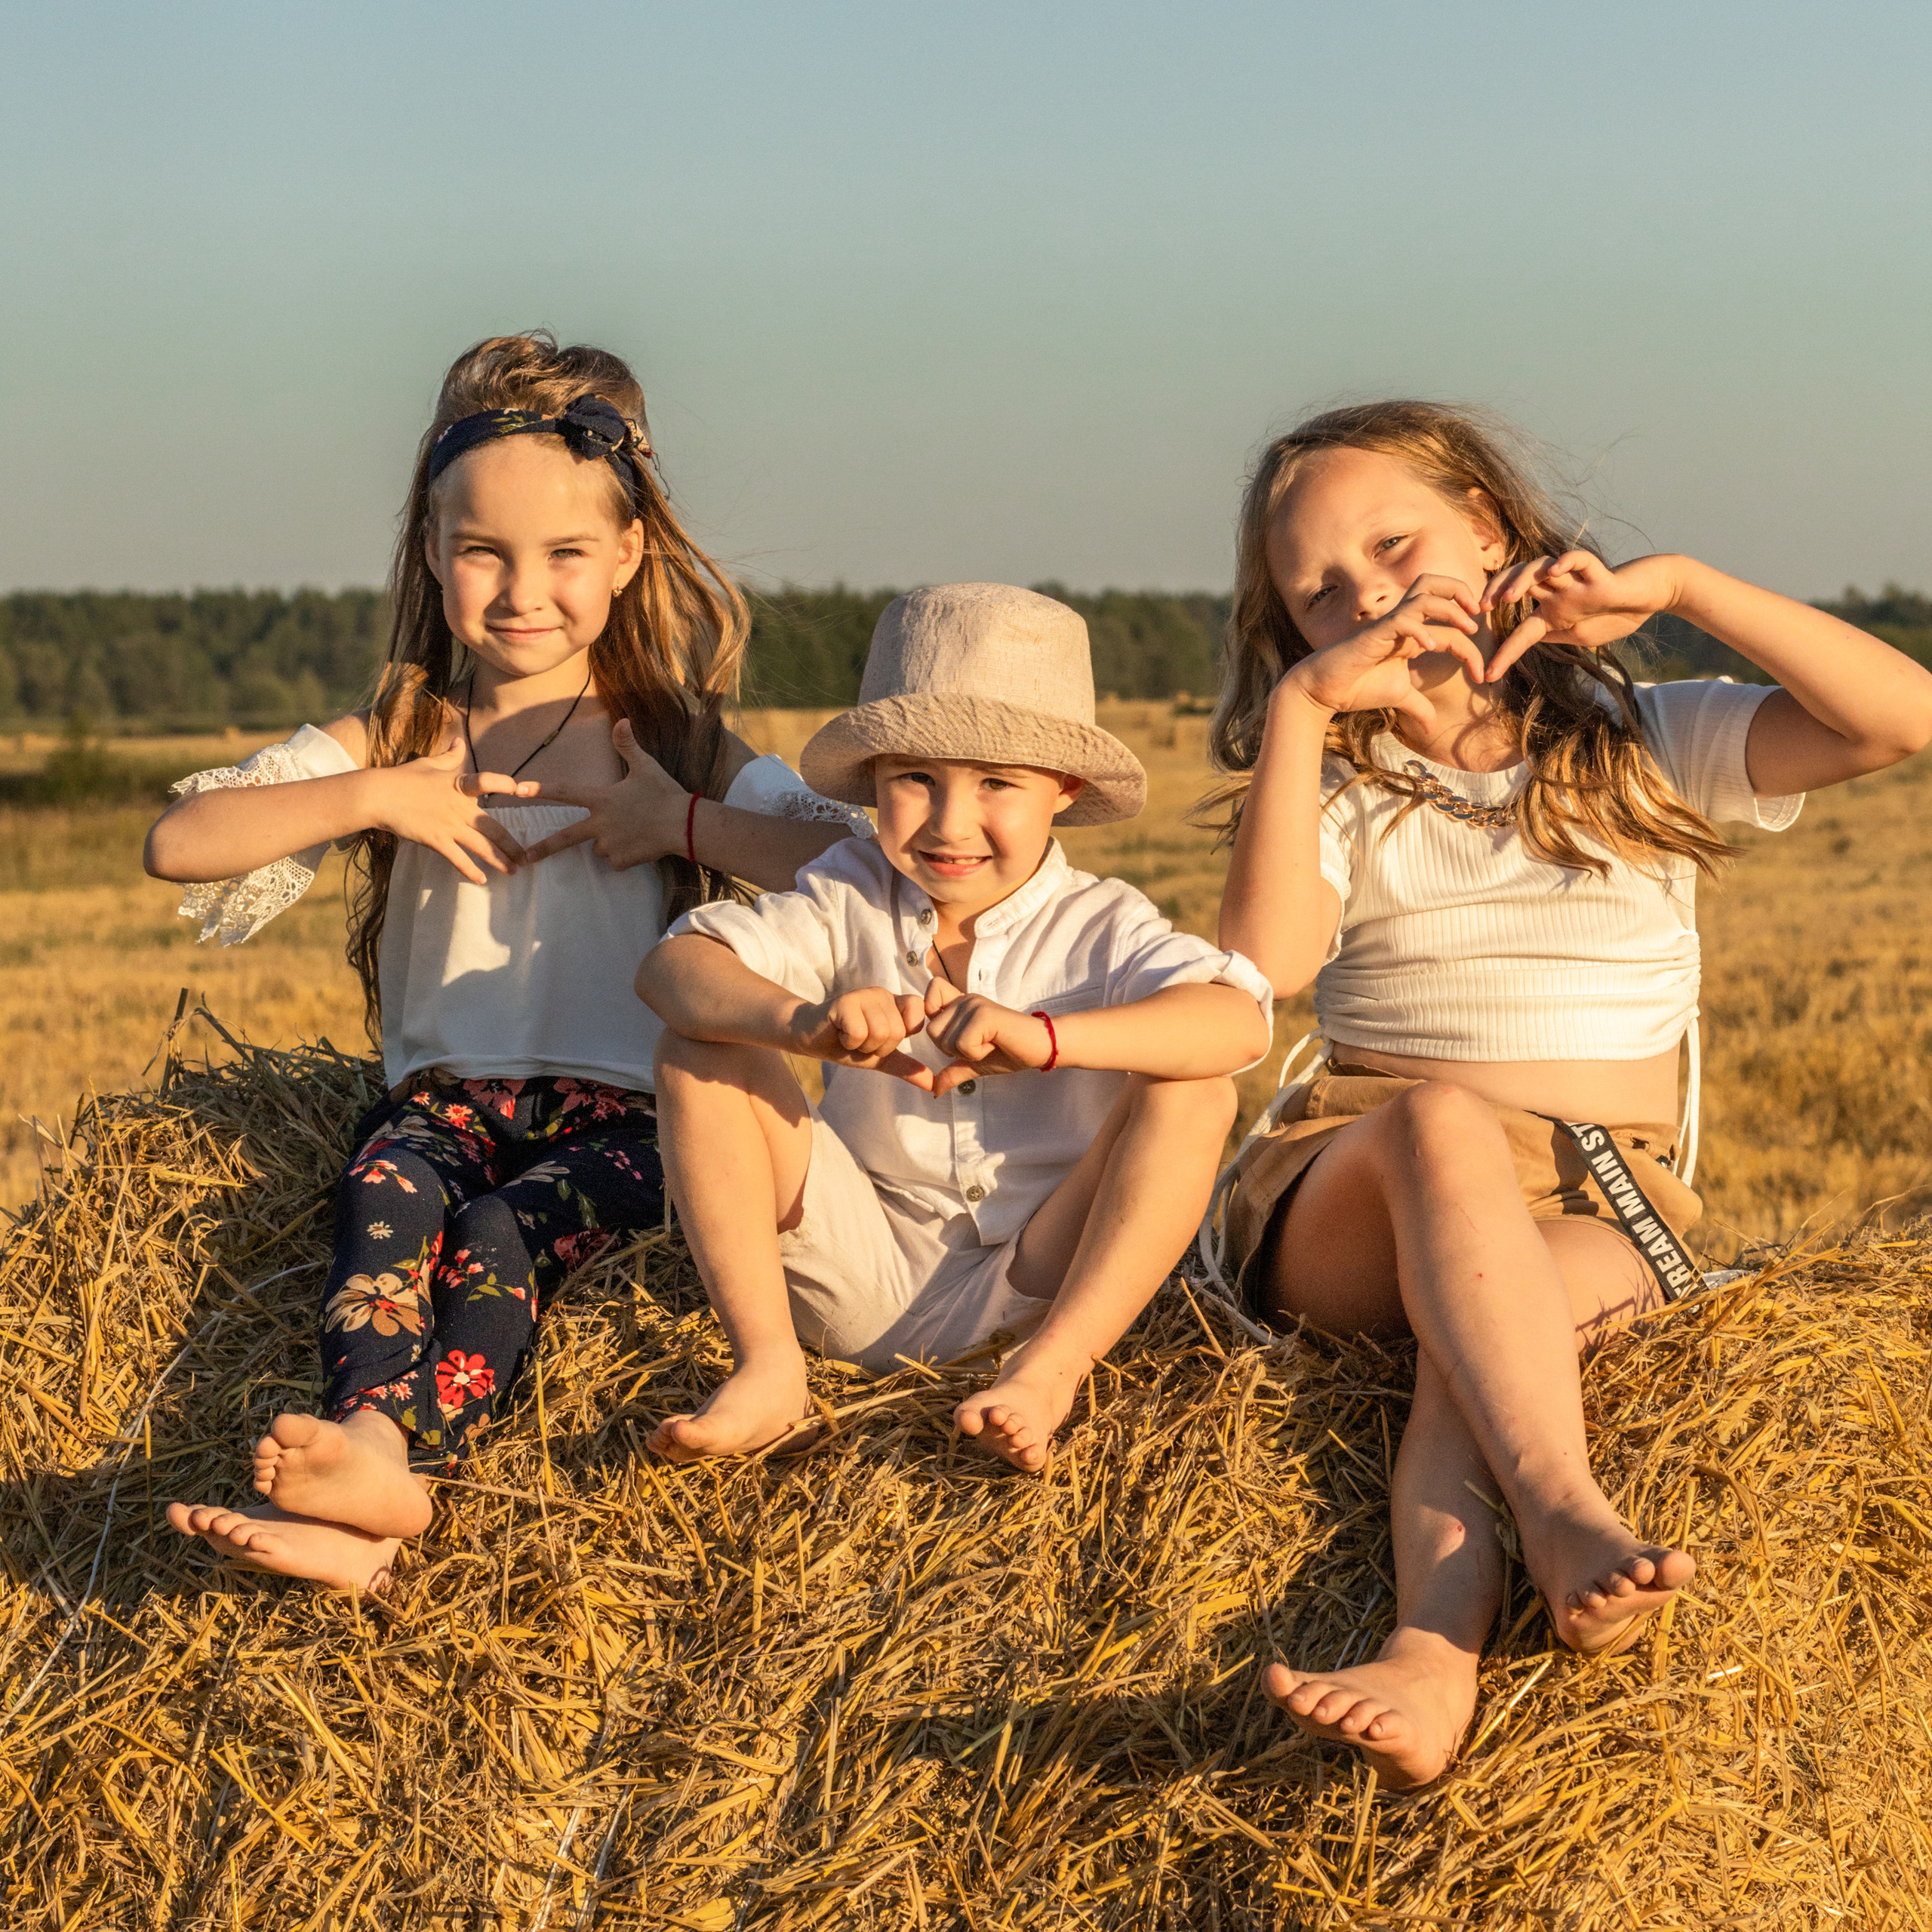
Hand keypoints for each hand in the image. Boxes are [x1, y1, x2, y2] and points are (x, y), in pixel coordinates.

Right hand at [368, 736, 535, 883]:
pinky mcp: (435, 840)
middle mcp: (459, 807)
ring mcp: (448, 825)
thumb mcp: (428, 763)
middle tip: (526, 857)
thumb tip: (460, 742)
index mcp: (459, 785)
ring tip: (513, 871)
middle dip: (511, 845)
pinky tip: (482, 880)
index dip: (504, 784)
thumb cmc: (402, 777)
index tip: (519, 789)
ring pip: (481, 846)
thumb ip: (449, 757)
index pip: (487, 781)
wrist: (378, 795)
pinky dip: (470, 870)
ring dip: (499, 860)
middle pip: (492, 828)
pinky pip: (458, 858)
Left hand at [520, 718, 688, 867]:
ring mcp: (610, 845)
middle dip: (544, 848)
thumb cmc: (664, 793)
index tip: (519, 790)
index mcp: (602, 799)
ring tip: (632, 831)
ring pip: (599, 847)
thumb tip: (622, 720)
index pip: (566, 792)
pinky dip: (625, 854)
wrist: (685, 825)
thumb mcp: (646, 766)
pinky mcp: (622, 861)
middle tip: (526, 857)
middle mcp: (600, 824)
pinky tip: (641, 844)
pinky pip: (617, 860)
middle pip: (566, 838)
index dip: (542, 789)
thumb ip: (628, 746)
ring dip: (608, 842)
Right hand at [790, 987, 935, 1087]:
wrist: (811, 1039)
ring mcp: (864, 995)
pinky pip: (859, 1033)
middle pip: (897, 1032)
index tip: (881, 1038)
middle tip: (860, 1040)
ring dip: (862, 1045)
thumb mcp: (880, 1058)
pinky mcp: (845, 1002)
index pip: (918, 1013)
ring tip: (850, 1037)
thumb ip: (905, 1067)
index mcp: (894, 1003)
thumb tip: (933, 1083)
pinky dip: (848, 1042)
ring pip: (880, 1033)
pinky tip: (839, 1034)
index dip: (902, 1034)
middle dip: (877, 1047)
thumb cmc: (845, 1044)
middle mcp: (882, 994)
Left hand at [922, 978, 1055, 1094]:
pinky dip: (977, 1054)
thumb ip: (952, 1071)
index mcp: (961, 1005)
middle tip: (979, 1045)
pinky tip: (995, 1044)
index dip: (932, 1012)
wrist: (1040, 1048)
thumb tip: (934, 1089)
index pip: (932, 992)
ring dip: (967, 1053)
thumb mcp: (974, 1063)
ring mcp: (974, 1005)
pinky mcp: (984, 1015)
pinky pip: (962, 1044)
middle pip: (932, 1031)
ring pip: (946, 1040)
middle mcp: (965, 1000)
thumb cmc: (1009, 1052)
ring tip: (989, 1044)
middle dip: (952, 1049)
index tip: (956, 1031)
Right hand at [1279, 574, 1485, 732]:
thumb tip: (1433, 729)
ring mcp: (1388, 624)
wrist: (1324, 690)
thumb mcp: (1399, 697)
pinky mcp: (1375, 633)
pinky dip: (1421, 629)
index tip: (1481, 675)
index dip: (1471, 647)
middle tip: (1479, 613)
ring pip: (1425, 596)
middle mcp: (1401, 621)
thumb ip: (1420, 707)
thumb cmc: (1358, 689)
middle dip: (1461, 591)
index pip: (1449, 626)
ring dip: (1451, 608)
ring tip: (1467, 629)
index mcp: (1410, 632)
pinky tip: (1430, 648)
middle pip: (1433, 583)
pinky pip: (1404, 620)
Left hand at [1479, 552, 1681, 681]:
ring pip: (1541, 568)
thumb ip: (1554, 636)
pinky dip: (1567, 561)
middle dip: (1496, 592)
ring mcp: (1576, 581)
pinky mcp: (1599, 573)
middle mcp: (1558, 592)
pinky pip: (1580, 559)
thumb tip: (1526, 643)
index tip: (1487, 676)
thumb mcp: (1580, 635)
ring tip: (1509, 598)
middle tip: (1480, 609)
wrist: (1649, 597)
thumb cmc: (1614, 614)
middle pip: (1519, 583)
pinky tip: (1555, 569)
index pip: (1520, 631)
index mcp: (1551, 611)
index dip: (1504, 653)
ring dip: (1521, 581)